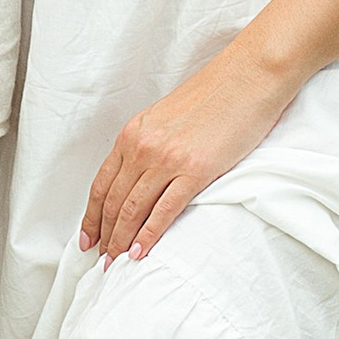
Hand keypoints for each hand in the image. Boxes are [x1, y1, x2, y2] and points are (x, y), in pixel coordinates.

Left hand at [81, 41, 299, 264]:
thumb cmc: (216, 94)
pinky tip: (141, 252)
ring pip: (133, 209)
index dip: (92, 216)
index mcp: (133, 133)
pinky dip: (149, 235)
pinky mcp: (195, 170)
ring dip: (122, 240)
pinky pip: (164, 211)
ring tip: (117, 263)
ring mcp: (167, 159)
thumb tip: (143, 175)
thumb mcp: (168, 116)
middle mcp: (143, 146)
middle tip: (102, 259)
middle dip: (105, 234)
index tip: (88, 238)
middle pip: (114, 201)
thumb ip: (151, 143)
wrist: (249, 75)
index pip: (102, 183)